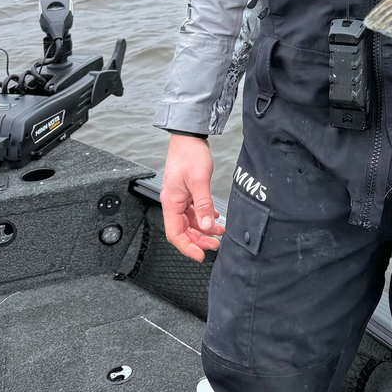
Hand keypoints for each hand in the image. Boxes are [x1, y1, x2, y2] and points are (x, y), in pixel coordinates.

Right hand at [161, 134, 225, 261]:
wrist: (189, 136)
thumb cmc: (190, 154)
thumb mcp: (199, 180)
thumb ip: (203, 205)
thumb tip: (206, 226)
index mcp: (171, 202)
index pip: (175, 234)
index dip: (187, 247)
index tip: (200, 255)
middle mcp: (173, 202)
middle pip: (183, 230)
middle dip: (199, 239)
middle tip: (215, 244)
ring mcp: (180, 197)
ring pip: (190, 221)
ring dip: (204, 228)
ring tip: (220, 231)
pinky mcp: (187, 192)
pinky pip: (194, 211)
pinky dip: (204, 216)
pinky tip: (215, 217)